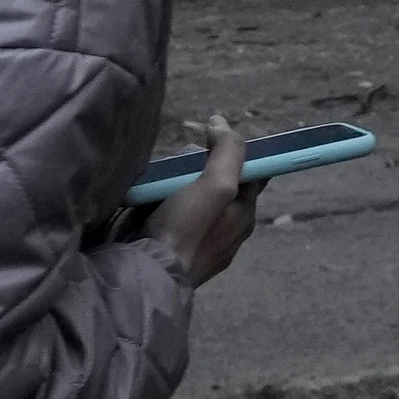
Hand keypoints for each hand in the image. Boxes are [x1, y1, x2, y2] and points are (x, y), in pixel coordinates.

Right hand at [147, 120, 257, 288]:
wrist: (149, 274)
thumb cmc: (186, 229)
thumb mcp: (215, 185)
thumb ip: (227, 152)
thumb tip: (221, 124)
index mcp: (245, 214)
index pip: (250, 171)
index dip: (233, 151)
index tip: (209, 139)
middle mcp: (229, 229)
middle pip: (219, 182)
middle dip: (199, 167)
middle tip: (179, 166)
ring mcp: (204, 243)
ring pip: (195, 197)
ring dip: (179, 184)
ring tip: (161, 182)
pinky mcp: (179, 250)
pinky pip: (178, 215)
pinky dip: (167, 203)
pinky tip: (152, 201)